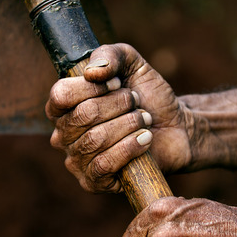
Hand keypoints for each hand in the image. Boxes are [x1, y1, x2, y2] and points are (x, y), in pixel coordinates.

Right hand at [45, 43, 191, 192]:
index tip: (117, 83)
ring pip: (94, 140)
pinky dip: (129, 148)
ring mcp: (76, 160)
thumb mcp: (131, 62)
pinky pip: (103, 165)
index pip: (61, 95)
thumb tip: (92, 72)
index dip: (92, 87)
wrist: (175, 126)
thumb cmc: (147, 95)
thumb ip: (110, 54)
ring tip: (144, 120)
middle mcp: (63, 134)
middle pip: (83, 115)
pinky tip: (145, 139)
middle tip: (136, 102)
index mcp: (64, 106)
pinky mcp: (94, 182)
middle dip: (119, 105)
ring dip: (129, 125)